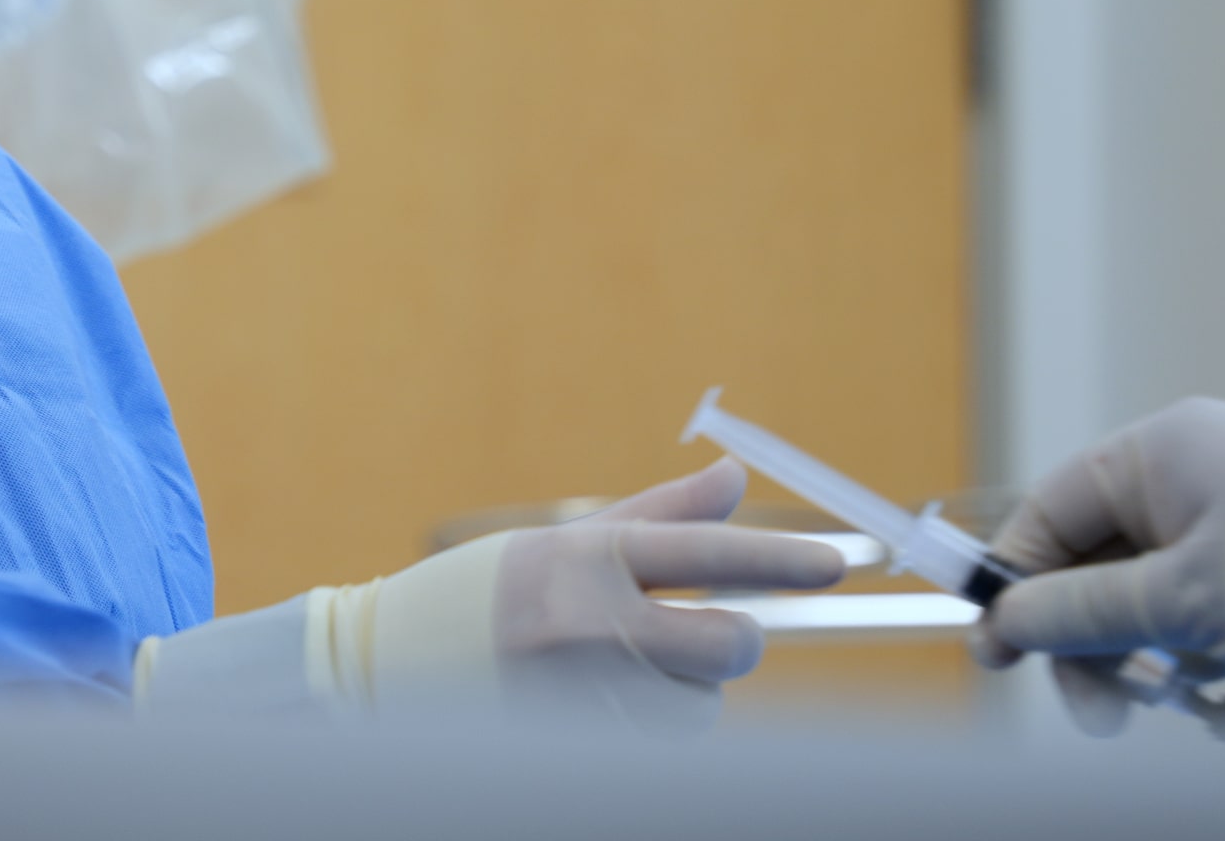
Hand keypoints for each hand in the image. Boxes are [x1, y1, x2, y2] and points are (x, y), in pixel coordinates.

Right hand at [491, 457, 847, 733]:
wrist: (387, 661)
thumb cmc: (489, 595)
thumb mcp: (566, 542)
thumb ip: (659, 514)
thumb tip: (734, 476)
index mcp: (587, 556)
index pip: (702, 550)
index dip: (776, 558)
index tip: (837, 563)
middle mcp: (587, 620)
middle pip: (727, 647)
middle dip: (732, 646)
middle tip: (704, 638)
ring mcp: (578, 690)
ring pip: (696, 709)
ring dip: (680, 698)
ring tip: (620, 676)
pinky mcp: (571, 740)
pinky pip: (654, 747)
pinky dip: (642, 730)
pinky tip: (597, 708)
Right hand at [966, 399, 1224, 732]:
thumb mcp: (1180, 603)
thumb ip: (1080, 611)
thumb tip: (1006, 618)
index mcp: (1158, 452)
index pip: (1051, 513)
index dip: (1017, 585)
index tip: (999, 657)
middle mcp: (1194, 470)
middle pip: (1100, 560)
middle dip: (1093, 642)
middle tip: (1101, 717)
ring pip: (1156, 590)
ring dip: (1151, 655)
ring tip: (1181, 706)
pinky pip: (1209, 602)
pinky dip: (1204, 649)